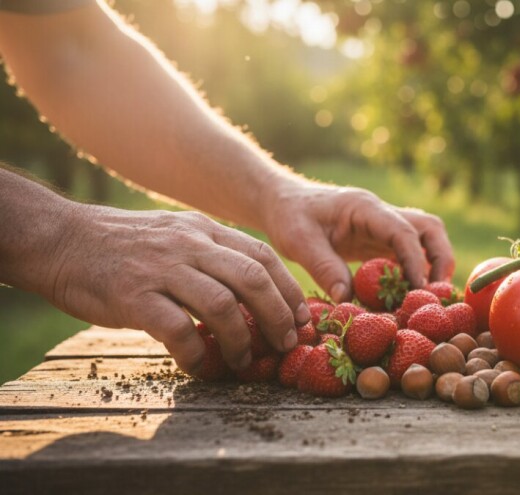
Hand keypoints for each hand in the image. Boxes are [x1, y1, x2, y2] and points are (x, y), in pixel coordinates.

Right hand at [46, 205, 310, 373]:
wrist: (61, 240)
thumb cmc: (123, 245)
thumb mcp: (174, 235)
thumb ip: (211, 255)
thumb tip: (252, 292)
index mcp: (202, 230)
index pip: (261, 256)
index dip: (289, 289)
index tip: (301, 317)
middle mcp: (189, 245)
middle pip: (253, 278)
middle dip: (278, 315)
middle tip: (286, 343)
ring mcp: (162, 269)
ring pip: (222, 305)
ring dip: (241, 339)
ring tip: (243, 360)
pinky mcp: (134, 296)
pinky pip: (178, 330)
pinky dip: (196, 354)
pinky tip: (199, 367)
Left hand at [260, 177, 454, 301]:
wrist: (283, 202)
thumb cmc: (289, 216)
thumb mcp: (299, 241)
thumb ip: (324, 267)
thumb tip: (347, 300)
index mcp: (365, 207)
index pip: (403, 231)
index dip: (415, 260)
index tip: (418, 288)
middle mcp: (381, 213)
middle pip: (429, 227)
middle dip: (440, 258)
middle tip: (438, 290)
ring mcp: (382, 226)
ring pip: (424, 237)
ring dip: (434, 263)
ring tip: (429, 295)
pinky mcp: (378, 240)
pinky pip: (407, 252)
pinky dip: (415, 271)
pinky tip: (408, 294)